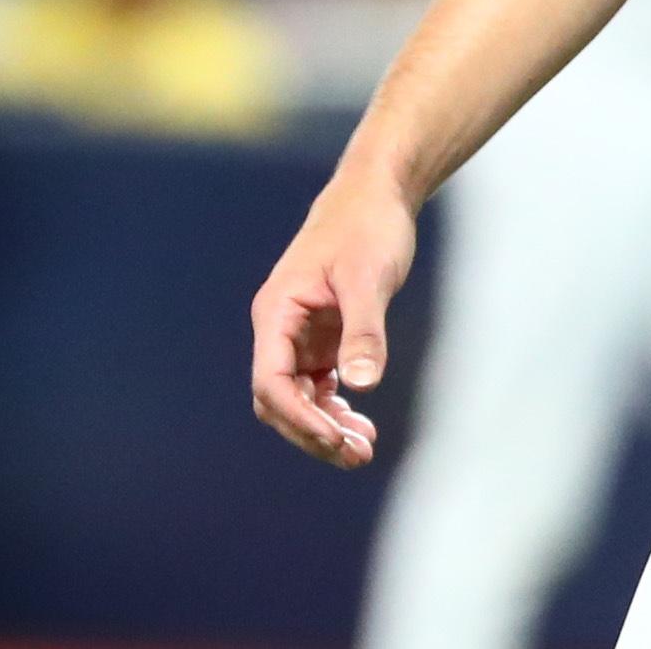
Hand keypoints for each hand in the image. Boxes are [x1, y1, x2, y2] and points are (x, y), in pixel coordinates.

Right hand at [249, 174, 417, 467]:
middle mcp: (281, 330)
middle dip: (312, 432)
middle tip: (356, 456)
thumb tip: (360, 385)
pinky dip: (336, 406)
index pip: (272, 382)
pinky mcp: (323, 336)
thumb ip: (363, 331)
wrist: (378, 195)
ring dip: (325, 425)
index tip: (333, 439)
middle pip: (281, 399)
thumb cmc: (368, 227)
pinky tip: (361, 425)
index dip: (298, 416)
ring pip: (301, 397)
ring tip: (363, 449)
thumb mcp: (369, 277)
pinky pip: (320, 384)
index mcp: (277, 313)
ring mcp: (300, 336)